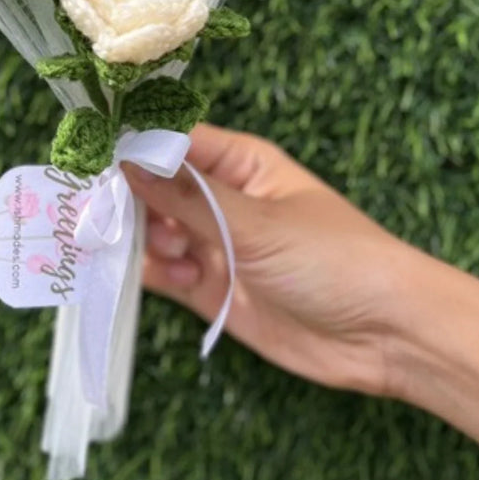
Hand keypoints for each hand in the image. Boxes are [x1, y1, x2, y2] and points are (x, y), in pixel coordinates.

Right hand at [123, 123, 411, 396]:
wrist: (385, 336)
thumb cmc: (336, 259)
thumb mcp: (257, 222)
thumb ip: (188, 197)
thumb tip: (126, 160)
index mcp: (241, 163)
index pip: (173, 143)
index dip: (133, 151)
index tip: (93, 164)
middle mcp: (224, 200)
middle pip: (155, 189)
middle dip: (129, 201)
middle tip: (100, 217)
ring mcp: (218, 247)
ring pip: (155, 233)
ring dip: (143, 241)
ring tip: (160, 252)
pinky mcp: (215, 292)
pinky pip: (167, 275)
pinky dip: (156, 275)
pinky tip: (176, 278)